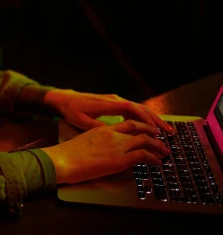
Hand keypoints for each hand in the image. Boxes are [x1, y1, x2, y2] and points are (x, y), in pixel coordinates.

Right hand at [42, 120, 169, 183]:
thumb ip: (98, 144)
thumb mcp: (84, 143)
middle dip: (153, 132)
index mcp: (102, 129)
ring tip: (164, 152)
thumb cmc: (66, 156)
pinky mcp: (120, 158)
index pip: (127, 123)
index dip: (140, 126)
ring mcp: (117, 145)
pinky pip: (144, 155)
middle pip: (139, 127)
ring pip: (146, 140)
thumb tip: (106, 152)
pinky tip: (158, 163)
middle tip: (161, 140)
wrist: (61, 160)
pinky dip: (155, 158)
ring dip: (158, 146)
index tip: (147, 132)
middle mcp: (112, 133)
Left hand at [44, 89, 173, 133]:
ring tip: (165, 131)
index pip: (133, 109)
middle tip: (170, 133)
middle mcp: (115, 100)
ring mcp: (115, 101)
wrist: (64, 99)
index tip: (156, 130)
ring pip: (138, 109)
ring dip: (152, 119)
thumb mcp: (82, 121)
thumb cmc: (72, 110)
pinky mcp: (114, 104)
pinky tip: (150, 127)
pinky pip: (132, 110)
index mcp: (109, 104)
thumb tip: (116, 135)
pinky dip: (143, 118)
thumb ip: (99, 127)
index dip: (146, 119)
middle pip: (141, 108)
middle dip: (156, 120)